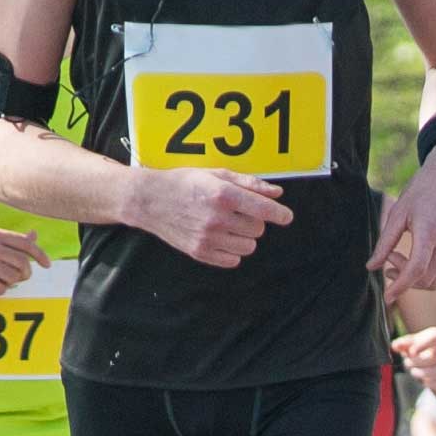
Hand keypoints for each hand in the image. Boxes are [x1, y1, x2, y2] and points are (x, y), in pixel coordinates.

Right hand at [0, 227, 47, 297]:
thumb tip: (34, 235)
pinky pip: (1, 288)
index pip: (25, 243)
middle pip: (23, 263)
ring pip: (14, 277)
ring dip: (10, 283)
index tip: (46, 264)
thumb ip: (9, 240)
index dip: (39, 254)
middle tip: (19, 278)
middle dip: (25, 273)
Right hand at [134, 168, 292, 269]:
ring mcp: (208, 238)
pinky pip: (233, 260)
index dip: (280, 214)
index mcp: (223, 195)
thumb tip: (277, 193)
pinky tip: (220, 237)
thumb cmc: (184, 183)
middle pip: (258, 229)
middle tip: (238, 212)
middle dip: (254, 221)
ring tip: (228, 225)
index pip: (264, 210)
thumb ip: (249, 184)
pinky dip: (232, 251)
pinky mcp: (200, 253)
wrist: (150, 200)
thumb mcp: (216, 174)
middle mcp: (217, 218)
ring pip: (248, 246)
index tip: (285, 216)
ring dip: (244, 237)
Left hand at [374, 145, 435, 295]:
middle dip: (403, 279)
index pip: (416, 270)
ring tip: (401, 261)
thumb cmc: (420, 192)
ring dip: (416, 280)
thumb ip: (384, 242)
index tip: (387, 297)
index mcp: (430, 231)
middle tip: (389, 263)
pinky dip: (430, 276)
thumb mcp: (397, 213)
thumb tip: (370, 267)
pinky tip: (419, 261)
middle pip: (425, 279)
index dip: (400, 286)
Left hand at [392, 326, 435, 398]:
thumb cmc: (424, 350)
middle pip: (435, 356)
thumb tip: (395, 346)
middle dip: (418, 362)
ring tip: (415, 372)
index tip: (411, 352)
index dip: (422, 345)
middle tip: (409, 363)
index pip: (435, 337)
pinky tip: (425, 380)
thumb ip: (403, 343)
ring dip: (423, 373)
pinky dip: (432, 383)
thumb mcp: (413, 343)